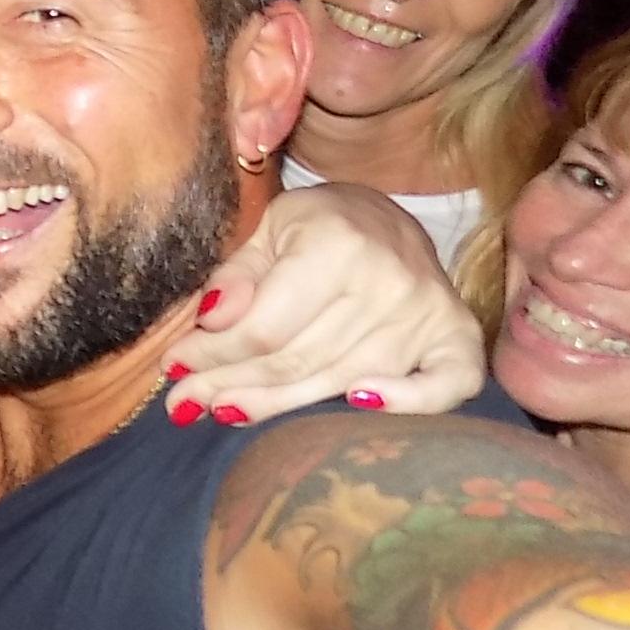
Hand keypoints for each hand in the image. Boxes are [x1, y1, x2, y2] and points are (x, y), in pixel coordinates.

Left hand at [165, 182, 485, 425]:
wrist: (389, 218)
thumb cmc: (318, 225)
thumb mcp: (270, 228)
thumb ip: (238, 274)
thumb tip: (211, 319)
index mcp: (337, 245)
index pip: (264, 327)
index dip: (213, 354)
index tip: (173, 366)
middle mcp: (388, 282)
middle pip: (295, 361)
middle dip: (228, 385)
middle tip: (181, 404)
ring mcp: (426, 314)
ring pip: (338, 381)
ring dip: (275, 404)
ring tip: (220, 411)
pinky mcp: (456, 337)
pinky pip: (442, 388)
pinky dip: (404, 404)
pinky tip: (356, 405)